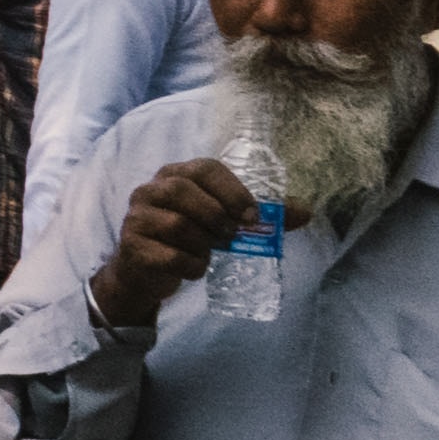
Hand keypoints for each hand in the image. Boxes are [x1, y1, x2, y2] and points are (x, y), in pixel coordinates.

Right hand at [95, 155, 259, 330]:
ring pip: (177, 225)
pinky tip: (194, 268)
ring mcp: (137, 218)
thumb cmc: (187, 239)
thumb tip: (306, 212)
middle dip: (215, 215)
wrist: (145, 272)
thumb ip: (258, 216)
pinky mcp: (132, 246)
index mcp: (174, 175)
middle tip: (230, 236)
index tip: (252, 216)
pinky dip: (192, 266)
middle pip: (182, 190)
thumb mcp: (220, 222)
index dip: (231, 190)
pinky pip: (170, 256)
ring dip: (203, 245)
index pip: (204, 168)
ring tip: (208, 253)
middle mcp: (150, 190)